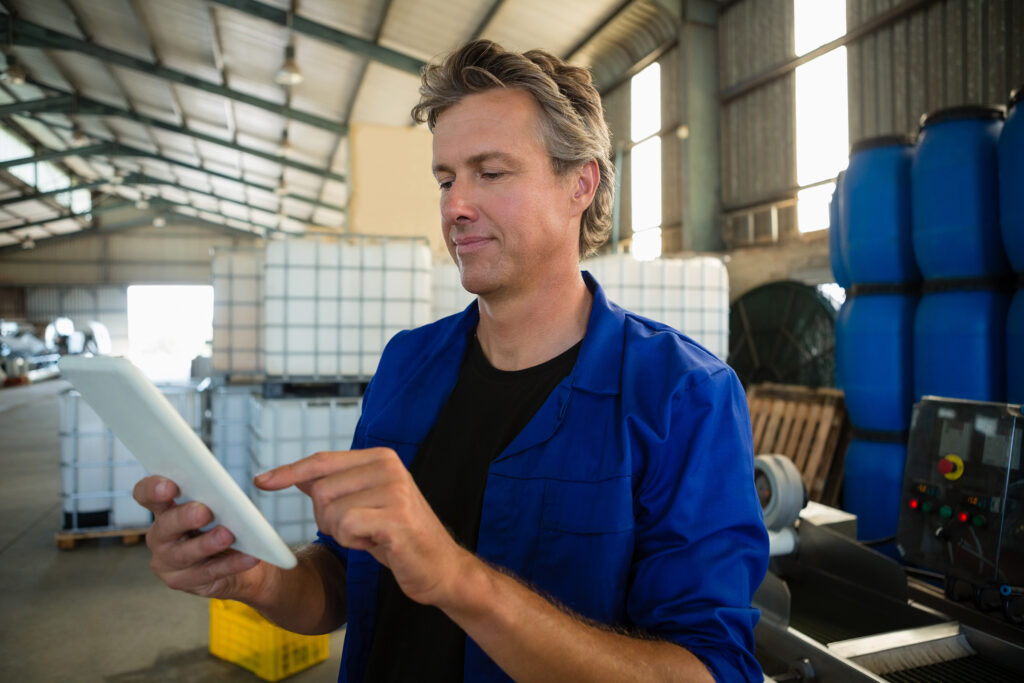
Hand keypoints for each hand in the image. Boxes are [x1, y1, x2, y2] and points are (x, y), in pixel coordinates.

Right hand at [133, 475, 268, 600]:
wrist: (239, 561)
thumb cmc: (225, 525)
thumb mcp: (222, 505)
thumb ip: (222, 495)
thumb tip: (242, 489)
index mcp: (165, 509)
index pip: (146, 494)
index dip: (153, 489)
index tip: (169, 486)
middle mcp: (161, 535)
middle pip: (166, 525)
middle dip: (185, 517)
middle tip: (204, 512)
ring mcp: (168, 562)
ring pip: (185, 553)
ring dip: (207, 544)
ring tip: (228, 535)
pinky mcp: (184, 581)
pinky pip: (209, 572)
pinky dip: (231, 564)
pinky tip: (249, 556)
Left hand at [255, 448, 470, 607]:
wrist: (441, 567)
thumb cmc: (401, 537)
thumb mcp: (367, 504)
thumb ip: (336, 486)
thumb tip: (297, 474)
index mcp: (381, 458)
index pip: (323, 461)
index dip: (289, 471)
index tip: (262, 481)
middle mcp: (389, 467)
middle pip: (321, 490)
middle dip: (328, 518)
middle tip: (359, 529)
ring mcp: (395, 490)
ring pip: (331, 511)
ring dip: (343, 533)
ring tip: (372, 536)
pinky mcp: (396, 518)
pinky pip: (347, 527)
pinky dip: (354, 542)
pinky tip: (378, 544)